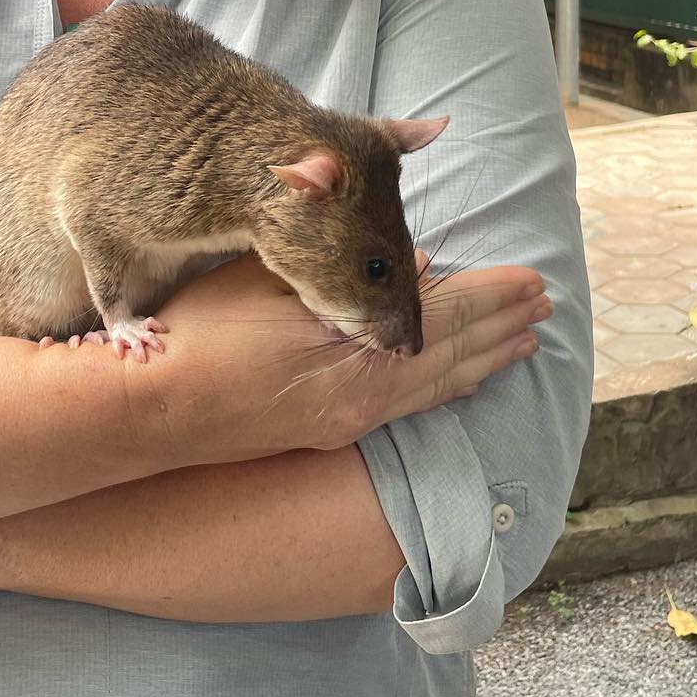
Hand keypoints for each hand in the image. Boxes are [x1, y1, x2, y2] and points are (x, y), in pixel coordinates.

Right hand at [124, 252, 550, 470]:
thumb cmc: (199, 334)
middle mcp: (365, 394)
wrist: (150, 411)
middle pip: (452, 354)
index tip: (532, 280)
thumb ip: (343, 268)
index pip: (444, 316)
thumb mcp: (268, 278)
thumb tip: (418, 263)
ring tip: (525, 343)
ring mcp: (350, 421)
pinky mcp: (331, 433)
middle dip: (501, 326)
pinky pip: (411, 408)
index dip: (491, 297)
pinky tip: (465, 383)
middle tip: (545, 305)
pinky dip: (448, 388)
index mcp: (356, 350)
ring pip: (437, 386)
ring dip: (485, 359)